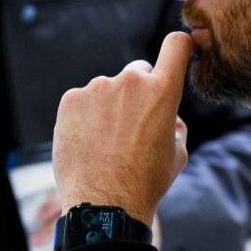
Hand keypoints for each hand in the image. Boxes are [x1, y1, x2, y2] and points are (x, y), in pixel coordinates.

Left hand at [52, 32, 192, 223]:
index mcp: (162, 92)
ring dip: (109, 108)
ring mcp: (97, 88)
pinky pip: (83, 101)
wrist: (105, 204)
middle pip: (138, 73)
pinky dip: (86, 116)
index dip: (179, 47)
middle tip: (132, 126)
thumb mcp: (177, 154)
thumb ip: (176, 123)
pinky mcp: (71, 99)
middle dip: (138, 93)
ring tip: (106, 144)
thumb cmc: (145, 182)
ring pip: (108, 90)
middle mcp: (130, 82)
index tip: (178, 51)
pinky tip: (88, 143)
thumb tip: (169, 115)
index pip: (177, 46)